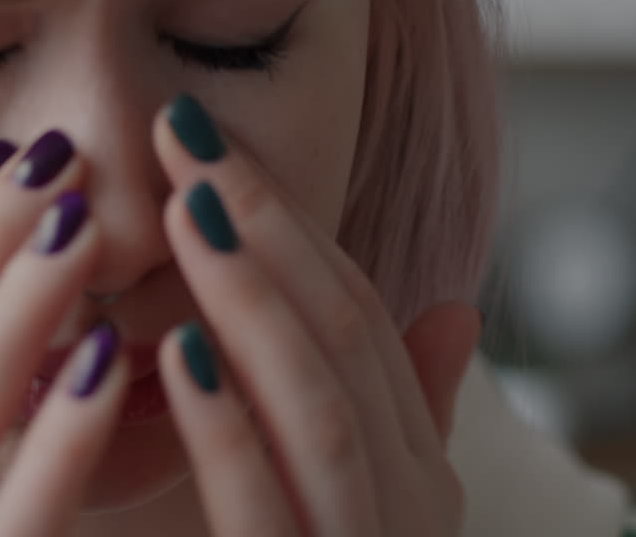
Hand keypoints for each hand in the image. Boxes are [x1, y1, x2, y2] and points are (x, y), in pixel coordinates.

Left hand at [151, 94, 479, 535]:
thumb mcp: (373, 497)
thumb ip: (411, 412)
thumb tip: (458, 312)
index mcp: (419, 472)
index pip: (360, 315)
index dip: (287, 222)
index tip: (206, 143)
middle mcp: (407, 504)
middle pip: (344, 336)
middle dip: (265, 226)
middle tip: (185, 134)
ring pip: (318, 404)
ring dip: (251, 298)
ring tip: (187, 209)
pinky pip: (262, 504)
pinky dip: (225, 425)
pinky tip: (176, 351)